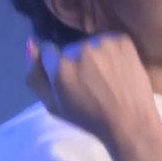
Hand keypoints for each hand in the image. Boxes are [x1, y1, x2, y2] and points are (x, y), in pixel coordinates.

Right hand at [27, 33, 159, 139]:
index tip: (69, 78)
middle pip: (70, 48)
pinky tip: (118, 69)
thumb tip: (31, 43)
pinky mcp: (122, 40)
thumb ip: (36, 76)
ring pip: (91, 44)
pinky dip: (112, 52)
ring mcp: (103, 42)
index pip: (48, 50)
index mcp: (61, 67)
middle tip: (90, 82)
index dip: (57, 65)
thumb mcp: (53, 105)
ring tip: (106, 77)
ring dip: (95, 55)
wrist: (130, 121)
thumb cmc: (89, 119)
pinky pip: (110, 41)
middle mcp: (80, 49)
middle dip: (76, 61)